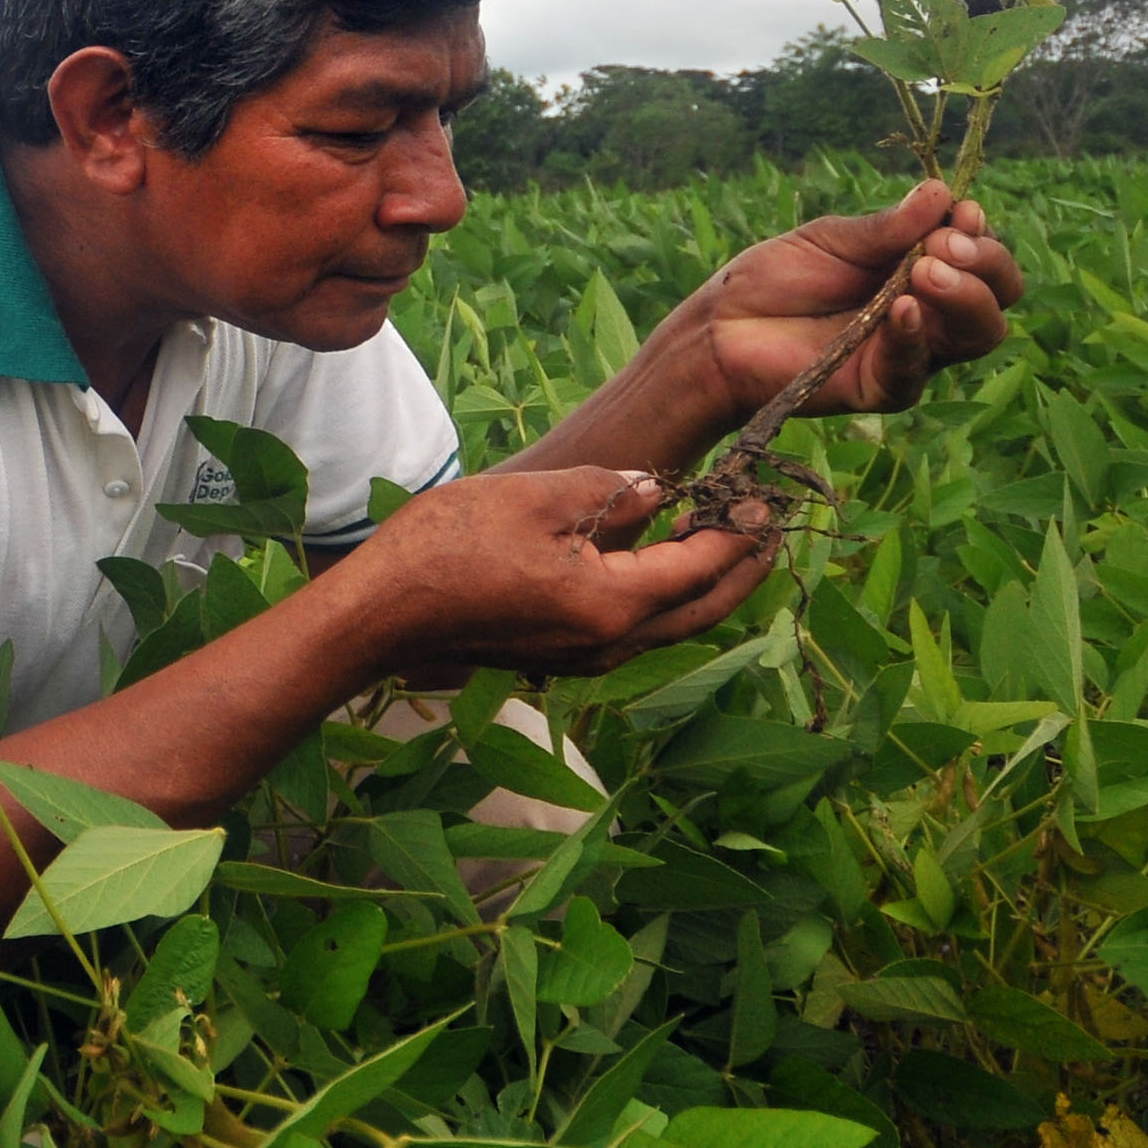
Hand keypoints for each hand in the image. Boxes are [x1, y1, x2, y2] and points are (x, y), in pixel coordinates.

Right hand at [346, 468, 776, 683]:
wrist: (380, 614)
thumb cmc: (448, 547)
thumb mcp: (534, 497)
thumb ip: (608, 491)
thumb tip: (655, 490)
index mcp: (611, 602)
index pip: (698, 566)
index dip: (736, 531)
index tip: (762, 499)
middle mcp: (608, 642)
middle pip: (701, 612)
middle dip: (741, 571)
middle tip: (768, 531)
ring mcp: (582, 657)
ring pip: (671, 628)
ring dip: (706, 589)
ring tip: (727, 546)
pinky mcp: (557, 656)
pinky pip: (635, 632)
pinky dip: (665, 601)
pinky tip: (658, 570)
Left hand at [684, 179, 1021, 419]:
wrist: (718, 327)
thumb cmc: (774, 279)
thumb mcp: (832, 240)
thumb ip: (887, 227)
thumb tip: (944, 193)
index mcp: (922, 269)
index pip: (982, 257)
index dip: (981, 235)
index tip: (962, 212)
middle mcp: (930, 313)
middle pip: (996, 296)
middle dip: (985, 264)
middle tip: (946, 245)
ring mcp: (910, 351)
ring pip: (977, 334)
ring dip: (963, 297)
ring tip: (926, 270)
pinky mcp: (881, 386)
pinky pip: (916, 368)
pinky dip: (915, 336)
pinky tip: (904, 309)